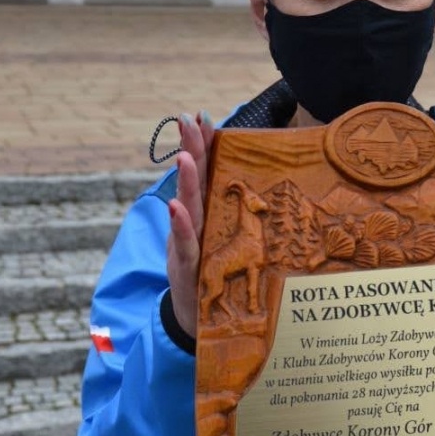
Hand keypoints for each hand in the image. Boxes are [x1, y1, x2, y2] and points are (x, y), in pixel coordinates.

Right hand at [167, 112, 213, 336]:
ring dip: (185, 182)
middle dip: (191, 150)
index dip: (202, 146)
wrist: (196, 319)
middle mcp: (192, 224)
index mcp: (203, 215)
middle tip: (188, 120)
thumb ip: (232, 218)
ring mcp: (187, 244)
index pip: (204, 174)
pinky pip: (186, 244)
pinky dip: (181, 225)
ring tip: (184, 157)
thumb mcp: (223, 242)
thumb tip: (257, 192)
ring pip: (187, 209)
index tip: (201, 116)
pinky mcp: (187, 267)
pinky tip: (177, 207)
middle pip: (193, 183)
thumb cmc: (212, 277)